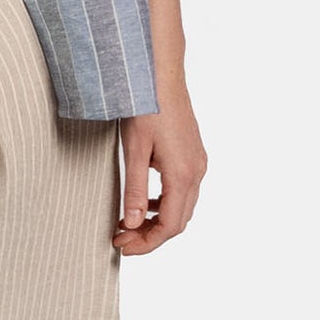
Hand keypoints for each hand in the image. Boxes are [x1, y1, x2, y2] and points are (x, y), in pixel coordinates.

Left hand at [113, 0, 205, 254]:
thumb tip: (131, 223)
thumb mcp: (133, 150)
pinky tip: (144, 201)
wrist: (159, 74)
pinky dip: (164, 204)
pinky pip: (184, 191)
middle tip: (121, 239)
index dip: (145, 242)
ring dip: (157, 221)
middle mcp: (196, 172)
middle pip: (178, 221)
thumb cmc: (144, 107)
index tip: (121, 245)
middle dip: (150, 236)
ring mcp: (198, 163)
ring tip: (129, 223)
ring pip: (183, 208)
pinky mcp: (194, 155)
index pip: (169, 225)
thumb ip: (133, 189)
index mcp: (182, 174)